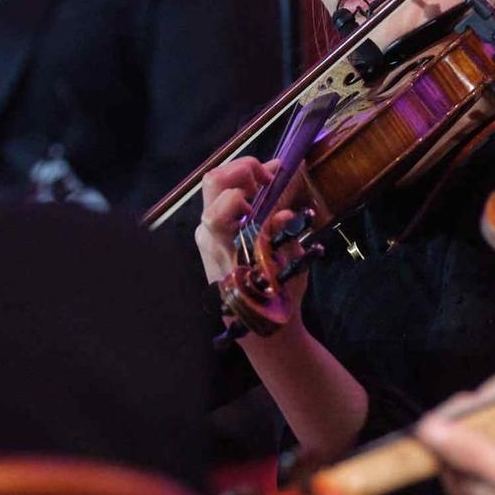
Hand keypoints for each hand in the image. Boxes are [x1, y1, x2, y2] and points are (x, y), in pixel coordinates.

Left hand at [197, 158, 313, 321]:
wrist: (256, 326)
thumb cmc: (273, 298)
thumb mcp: (287, 269)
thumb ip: (283, 238)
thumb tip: (284, 213)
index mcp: (223, 241)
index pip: (223, 198)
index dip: (248, 179)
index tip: (274, 180)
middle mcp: (208, 233)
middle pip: (213, 182)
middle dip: (243, 168)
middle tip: (270, 175)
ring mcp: (207, 233)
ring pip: (216, 189)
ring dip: (243, 177)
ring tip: (269, 181)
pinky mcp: (212, 235)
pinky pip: (222, 202)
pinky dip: (242, 190)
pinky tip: (263, 191)